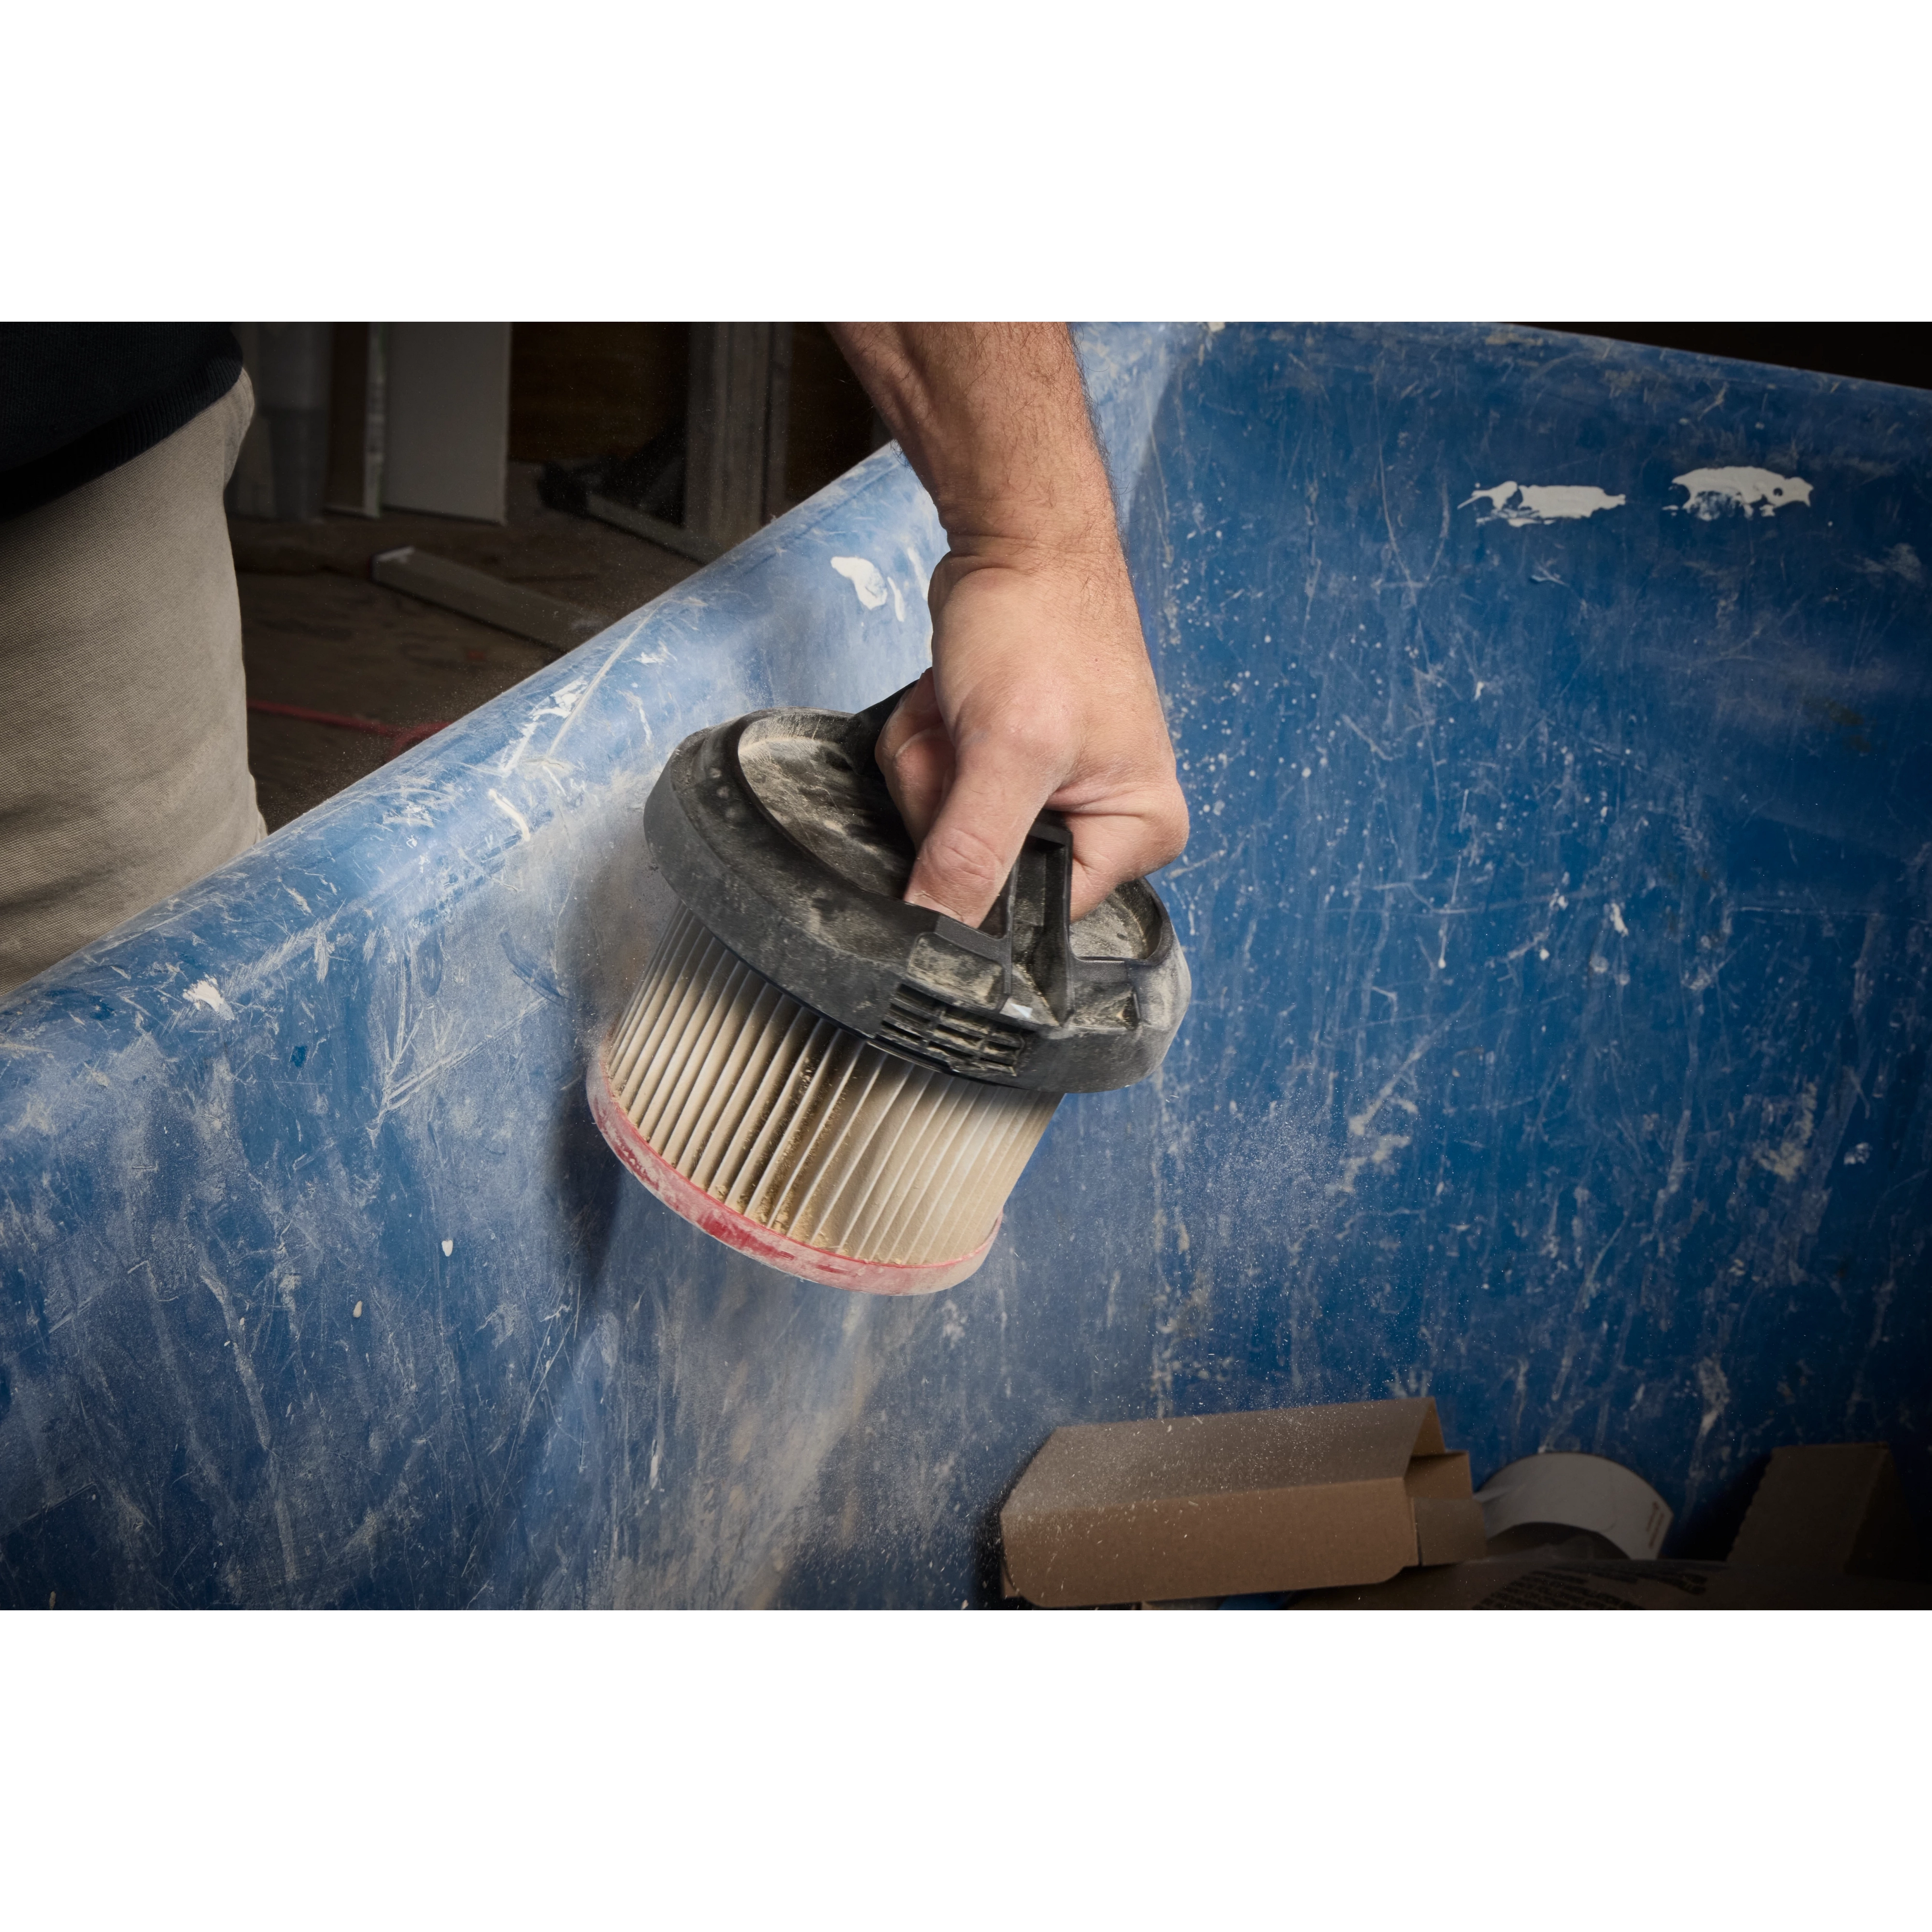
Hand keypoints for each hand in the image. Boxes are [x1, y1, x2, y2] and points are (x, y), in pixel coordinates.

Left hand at [831, 321, 1186, 924]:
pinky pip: (934, 788)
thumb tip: (930, 937)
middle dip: (947, 798)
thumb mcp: (1008, 750)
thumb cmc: (1042, 625)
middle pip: (980, 871)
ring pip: (944, 829)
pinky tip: (949, 701)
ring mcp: (1048, 793)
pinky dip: (927, 742)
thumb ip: (972, 852)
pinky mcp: (1001, 764)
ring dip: (930, 764)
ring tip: (961, 707)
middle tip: (968, 734)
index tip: (969, 799)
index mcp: (1135, 836)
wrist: (1015, 537)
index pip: (1035, 911)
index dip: (978, 870)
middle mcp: (1101, 824)